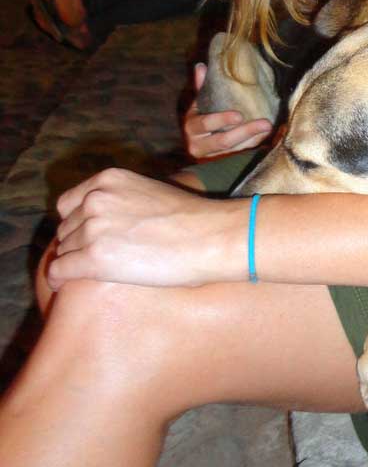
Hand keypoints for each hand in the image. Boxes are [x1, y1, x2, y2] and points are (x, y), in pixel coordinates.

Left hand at [48, 168, 247, 288]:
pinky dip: (60, 280)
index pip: (68, 204)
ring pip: (64, 250)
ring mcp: (93, 228)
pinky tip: (67, 286)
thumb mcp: (150, 192)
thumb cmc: (190, 219)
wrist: (209, 237)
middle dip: (78, 244)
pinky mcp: (94, 258)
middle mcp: (95, 199)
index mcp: (108, 179)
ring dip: (75, 262)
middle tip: (100, 258)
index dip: (77, 222)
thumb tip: (109, 223)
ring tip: (96, 274)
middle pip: (66, 229)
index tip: (88, 237)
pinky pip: (58, 271)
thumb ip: (121, 200)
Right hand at [184, 62, 272, 158]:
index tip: (240, 115)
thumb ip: (201, 87)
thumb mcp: (197, 104)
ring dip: (254, 139)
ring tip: (270, 127)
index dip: (222, 120)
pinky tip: (266, 135)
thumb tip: (201, 66)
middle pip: (224, 141)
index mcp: (191, 127)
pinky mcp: (223, 160)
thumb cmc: (199, 118)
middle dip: (246, 132)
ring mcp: (211, 156)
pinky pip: (240, 153)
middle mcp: (198, 145)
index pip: (206, 124)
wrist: (196, 145)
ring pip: (235, 149)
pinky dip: (254, 144)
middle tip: (266, 123)